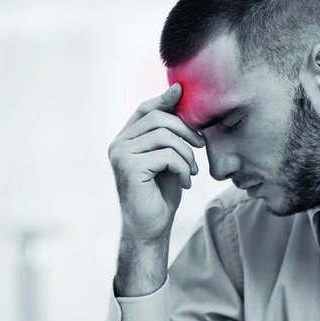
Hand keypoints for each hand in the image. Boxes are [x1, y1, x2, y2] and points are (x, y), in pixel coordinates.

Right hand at [108, 83, 205, 243]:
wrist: (151, 228)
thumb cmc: (160, 193)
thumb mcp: (168, 157)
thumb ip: (169, 132)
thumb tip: (178, 93)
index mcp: (125, 140)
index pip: (145, 109)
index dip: (165, 99)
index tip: (184, 92)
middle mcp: (118, 145)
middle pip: (158, 118)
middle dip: (186, 130)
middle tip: (201, 146)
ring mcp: (121, 155)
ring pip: (165, 136)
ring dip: (187, 154)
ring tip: (192, 171)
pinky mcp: (130, 168)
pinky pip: (167, 155)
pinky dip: (183, 168)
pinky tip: (185, 182)